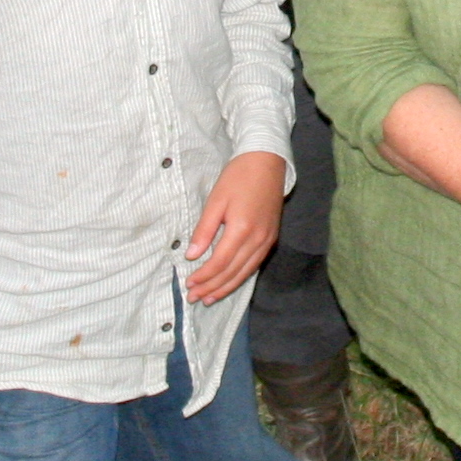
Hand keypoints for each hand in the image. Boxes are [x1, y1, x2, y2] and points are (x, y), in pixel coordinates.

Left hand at [185, 152, 286, 302]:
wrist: (267, 162)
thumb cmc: (238, 177)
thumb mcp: (216, 200)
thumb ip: (204, 230)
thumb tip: (192, 255)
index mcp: (242, 229)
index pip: (219, 263)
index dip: (203, 276)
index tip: (188, 285)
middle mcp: (257, 240)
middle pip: (232, 272)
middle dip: (212, 287)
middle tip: (194, 298)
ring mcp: (267, 240)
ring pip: (245, 273)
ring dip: (226, 287)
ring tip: (209, 298)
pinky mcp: (271, 238)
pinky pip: (254, 265)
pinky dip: (240, 277)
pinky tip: (229, 283)